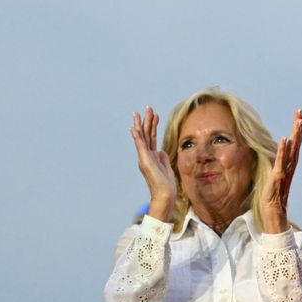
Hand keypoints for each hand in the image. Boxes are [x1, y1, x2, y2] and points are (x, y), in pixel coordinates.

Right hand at [130, 107, 176, 221]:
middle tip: (148, 107)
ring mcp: (144, 157)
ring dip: (142, 124)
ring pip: (143, 137)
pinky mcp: (145, 160)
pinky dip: (137, 136)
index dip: (153, 126)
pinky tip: (135, 127)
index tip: (154, 115)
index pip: (152, 138)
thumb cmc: (166, 184)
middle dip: (148, 120)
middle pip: (147, 134)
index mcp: (152, 156)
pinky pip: (140, 145)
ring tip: (140, 112)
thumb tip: (161, 150)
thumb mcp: (166, 166)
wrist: (165, 194)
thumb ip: (162, 157)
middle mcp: (146, 155)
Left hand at [260, 109, 301, 232]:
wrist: (274, 215)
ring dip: (295, 135)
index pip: (295, 145)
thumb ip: (278, 169)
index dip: (298, 131)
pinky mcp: (278, 177)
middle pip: (297, 144)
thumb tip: (277, 162)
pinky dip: (283, 150)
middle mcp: (290, 167)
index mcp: (289, 167)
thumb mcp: (275, 179)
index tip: (301, 118)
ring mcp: (285, 172)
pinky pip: (281, 161)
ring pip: (292, 150)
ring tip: (298, 121)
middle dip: (299, 128)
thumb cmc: (273, 199)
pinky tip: (285, 139)